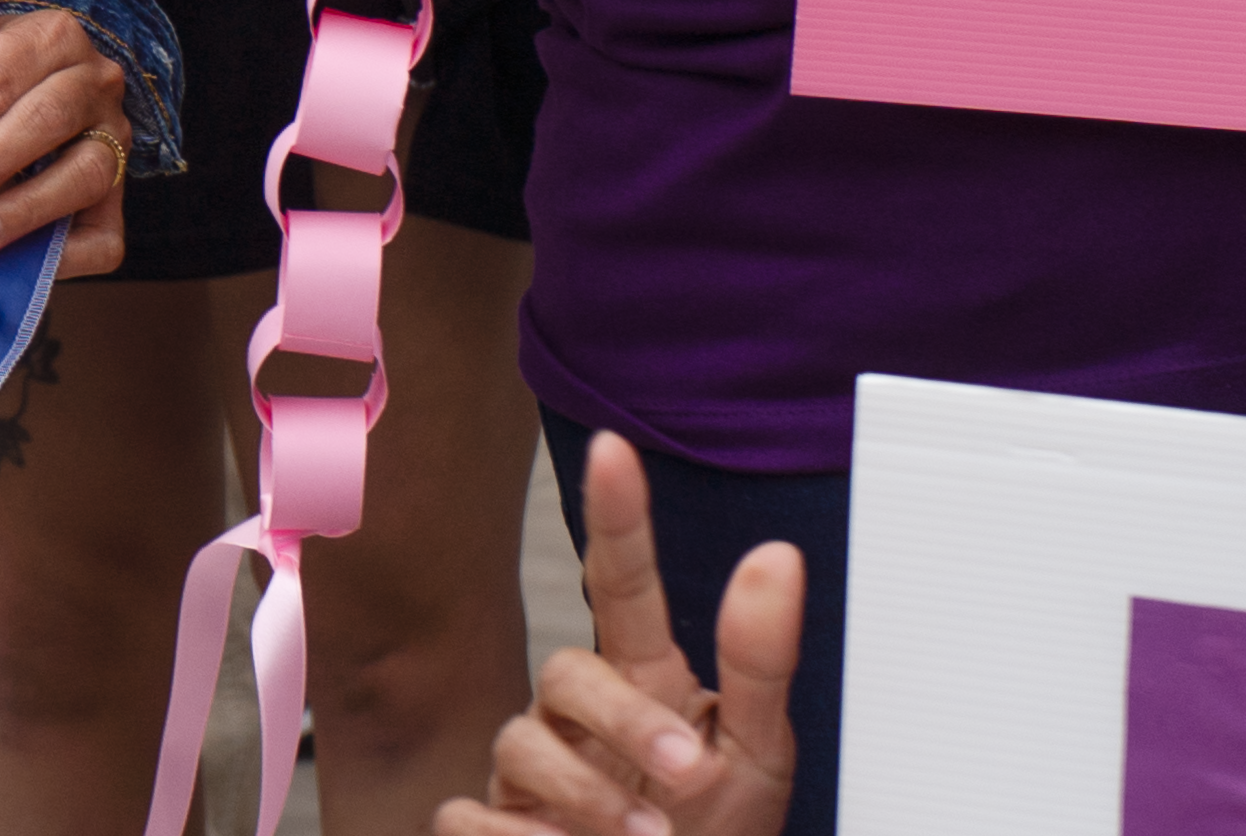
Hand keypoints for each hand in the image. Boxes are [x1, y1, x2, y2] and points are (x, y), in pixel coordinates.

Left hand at [0, 8, 131, 271]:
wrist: (33, 99)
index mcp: (52, 36)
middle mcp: (96, 81)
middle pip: (47, 119)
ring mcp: (117, 139)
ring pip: (85, 174)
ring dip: (21, 210)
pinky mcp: (121, 199)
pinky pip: (103, 238)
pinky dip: (61, 257)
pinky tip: (14, 265)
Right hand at [437, 436, 805, 835]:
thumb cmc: (715, 834)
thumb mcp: (757, 758)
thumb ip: (758, 663)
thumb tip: (777, 555)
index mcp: (642, 680)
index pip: (621, 581)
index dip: (615, 514)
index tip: (612, 447)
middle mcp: (576, 714)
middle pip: (566, 671)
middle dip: (627, 722)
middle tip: (690, 778)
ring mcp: (527, 770)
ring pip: (520, 745)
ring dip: (588, 798)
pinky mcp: (487, 827)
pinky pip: (468, 816)